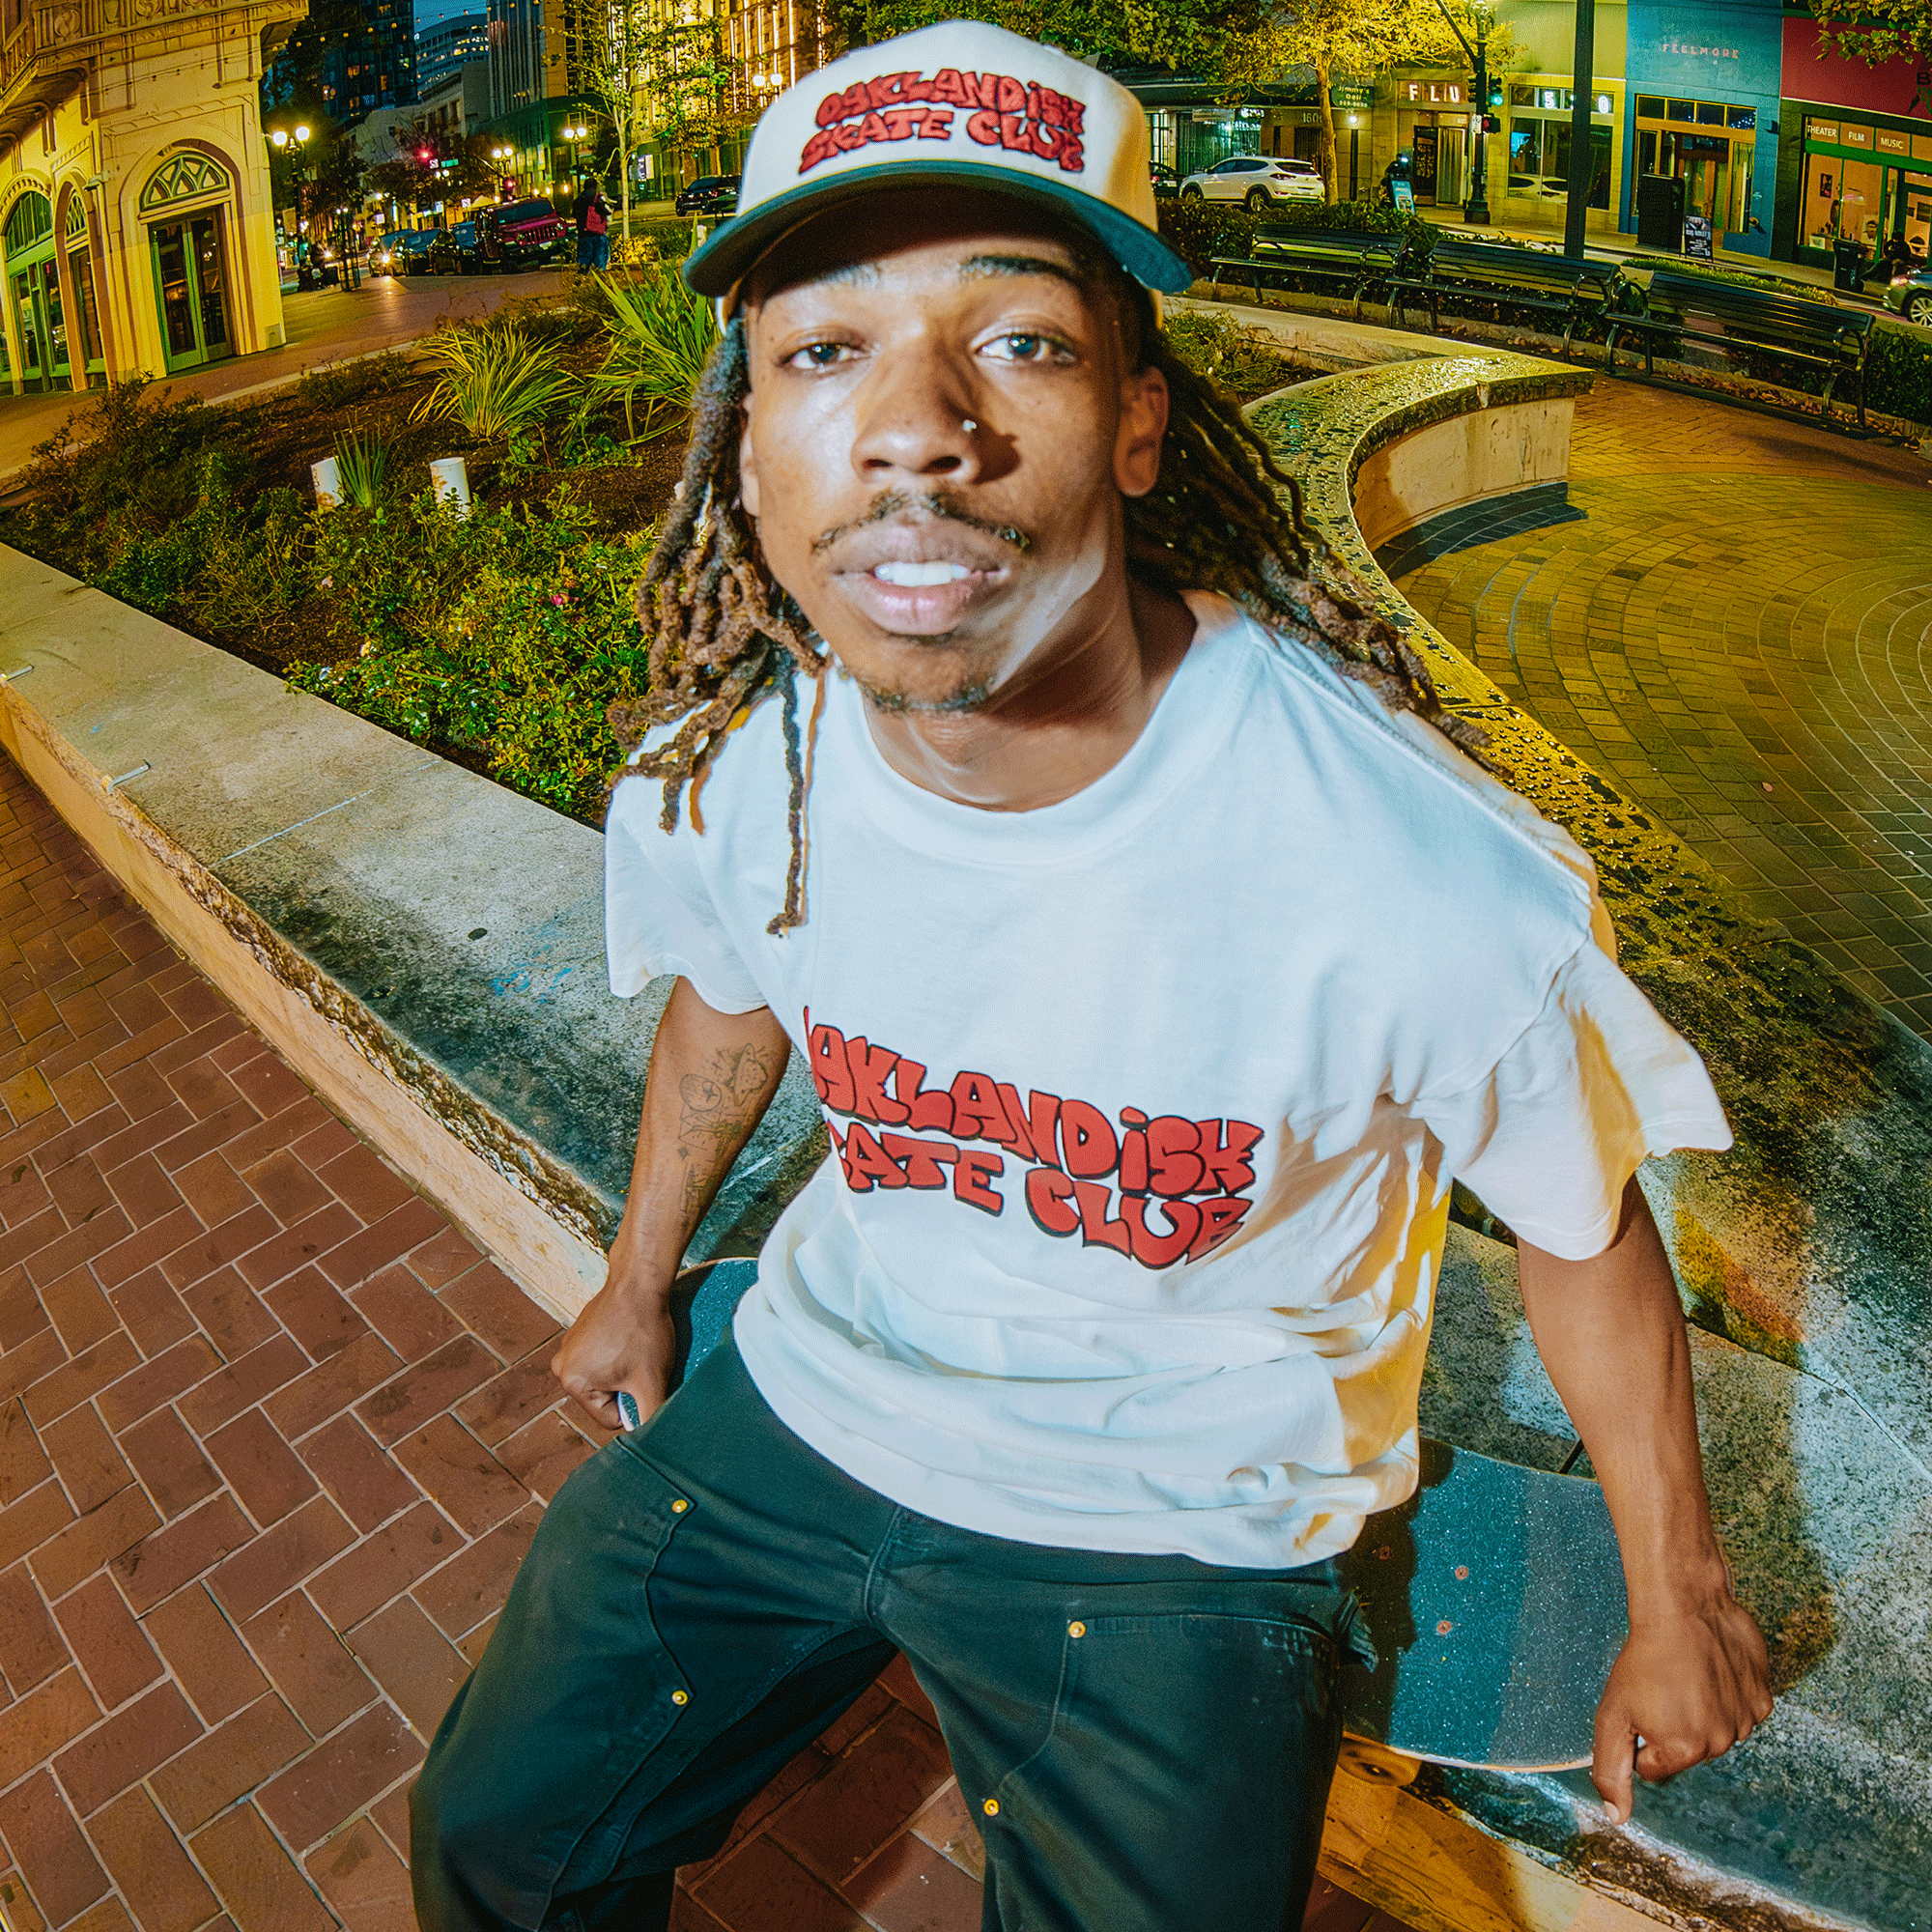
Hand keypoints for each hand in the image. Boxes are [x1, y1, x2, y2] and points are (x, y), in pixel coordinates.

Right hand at [551, 1264, 677, 1433]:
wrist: (639, 1282)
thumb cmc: (644, 1330)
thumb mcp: (652, 1382)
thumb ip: (650, 1417)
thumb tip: (654, 1443)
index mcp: (572, 1383)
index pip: (609, 1419)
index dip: (633, 1404)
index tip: (643, 1380)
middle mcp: (561, 1367)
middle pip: (604, 1399)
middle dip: (626, 1387)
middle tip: (641, 1363)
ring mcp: (569, 1348)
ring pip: (605, 1379)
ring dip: (623, 1371)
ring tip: (635, 1349)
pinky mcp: (579, 1333)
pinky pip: (602, 1359)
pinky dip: (618, 1354)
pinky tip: (629, 1338)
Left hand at [1591, 1586, 1773, 1823]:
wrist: (1683, 1606)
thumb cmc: (1642, 1657)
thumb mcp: (1612, 1712)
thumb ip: (1610, 1767)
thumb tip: (1618, 1818)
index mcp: (1683, 1750)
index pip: (1652, 1766)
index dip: (1639, 1735)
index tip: (1639, 1704)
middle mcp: (1720, 1743)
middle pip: (1685, 1750)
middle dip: (1670, 1725)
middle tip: (1662, 1687)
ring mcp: (1746, 1721)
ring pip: (1714, 1730)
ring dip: (1700, 1710)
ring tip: (1687, 1675)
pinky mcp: (1763, 1698)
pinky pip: (1740, 1710)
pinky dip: (1727, 1695)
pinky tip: (1712, 1670)